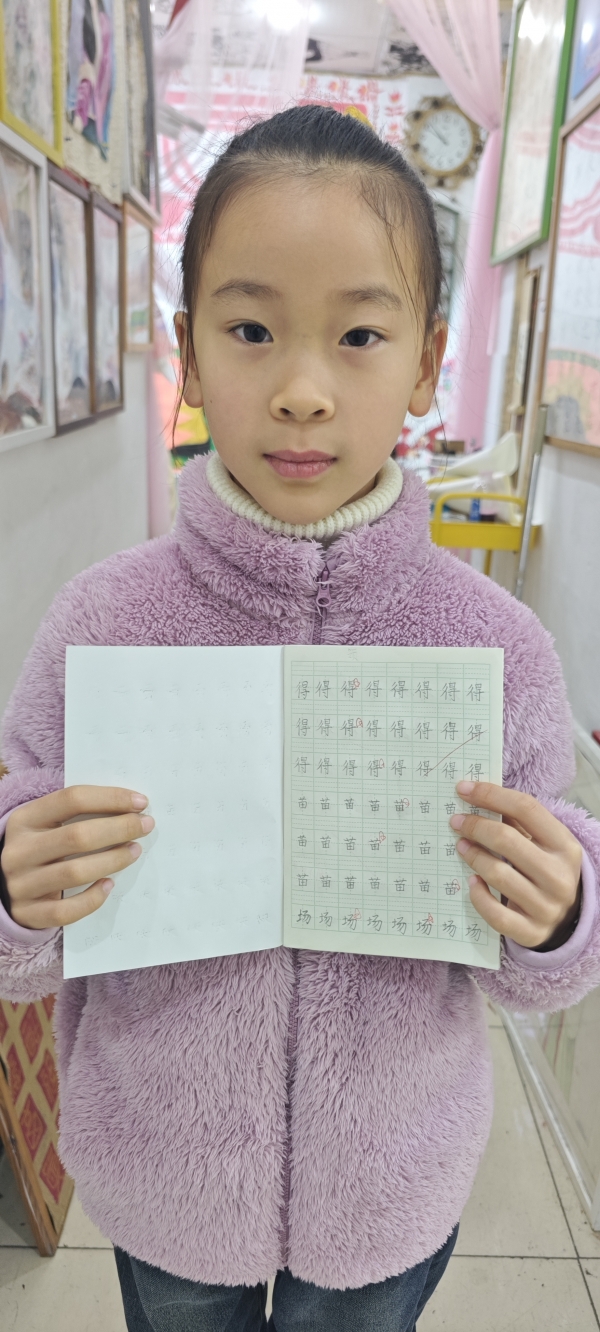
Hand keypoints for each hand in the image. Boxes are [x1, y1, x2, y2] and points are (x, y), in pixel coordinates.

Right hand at [1, 787, 153, 930]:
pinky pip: (66, 910)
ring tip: (135, 851)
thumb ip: (78, 813)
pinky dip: (92, 898)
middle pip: (77, 836)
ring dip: (113, 860)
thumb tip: (132, 807)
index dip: (110, 798)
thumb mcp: (46, 824)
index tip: (140, 802)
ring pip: (75, 873)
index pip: (71, 799)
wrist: (4, 884)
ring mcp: (21, 884)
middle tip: (145, 826)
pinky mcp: (28, 913)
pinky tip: (110, 884)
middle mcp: (19, 851)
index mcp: (24, 819)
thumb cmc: (40, 847)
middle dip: (119, 829)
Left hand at [450, 781, 581, 949]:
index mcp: (565, 846)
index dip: (491, 795)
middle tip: (456, 821)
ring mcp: (546, 907)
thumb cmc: (546, 869)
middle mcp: (559, 876)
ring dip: (473, 856)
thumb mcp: (544, 844)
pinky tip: (471, 881)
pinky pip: (495, 913)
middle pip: (507, 840)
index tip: (463, 789)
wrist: (567, 917)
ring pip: (498, 874)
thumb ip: (518, 822)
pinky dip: (478, 895)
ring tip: (460, 846)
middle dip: (475, 826)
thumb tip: (476, 796)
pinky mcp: (531, 932)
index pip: (527, 809)